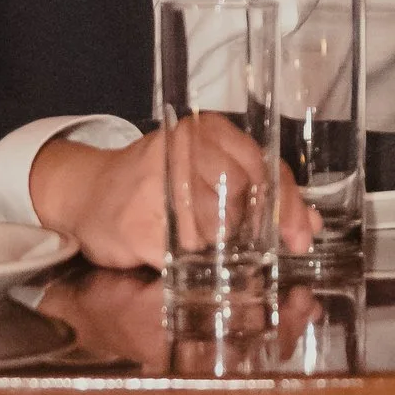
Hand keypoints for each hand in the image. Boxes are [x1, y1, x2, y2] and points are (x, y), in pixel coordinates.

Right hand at [28, 124, 317, 270]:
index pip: (262, 164)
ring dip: (222, 246)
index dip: (289, 204)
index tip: (302, 235)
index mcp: (204, 131)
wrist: (85, 194)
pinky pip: (185, 255)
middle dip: (255, 228)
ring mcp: (154, 188)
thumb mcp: (207, 170)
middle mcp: (179, 151)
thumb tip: (309, 224)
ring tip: (205, 243)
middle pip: (243, 195)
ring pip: (217, 228)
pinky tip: (184, 255)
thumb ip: (257, 191)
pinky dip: (193, 263)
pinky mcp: (137, 227)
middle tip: (256, 248)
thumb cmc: (155, 182)